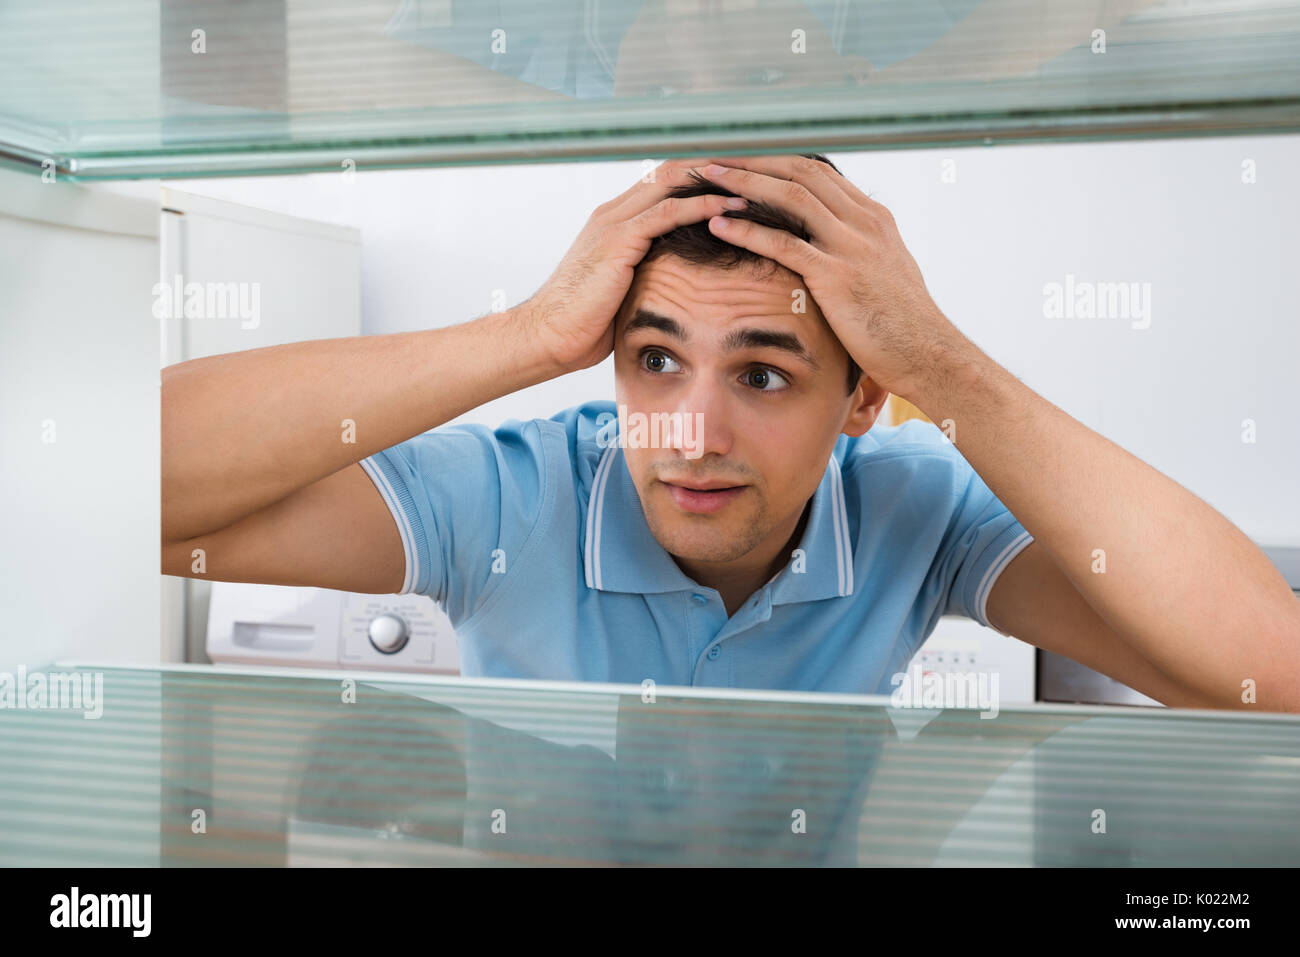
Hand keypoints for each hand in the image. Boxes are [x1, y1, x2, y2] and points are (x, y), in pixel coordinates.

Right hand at [523, 158, 745, 372]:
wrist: (548, 336)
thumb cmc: (584, 324)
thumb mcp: (622, 290)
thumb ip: (646, 274)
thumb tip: (678, 285)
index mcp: (614, 220)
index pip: (664, 181)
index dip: (702, 176)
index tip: (740, 180)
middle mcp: (613, 212)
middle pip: (672, 170)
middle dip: (715, 167)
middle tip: (755, 170)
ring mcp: (614, 223)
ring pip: (672, 182)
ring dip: (715, 180)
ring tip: (753, 182)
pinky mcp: (618, 241)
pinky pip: (667, 212)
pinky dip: (702, 205)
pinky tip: (731, 207)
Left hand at [694, 155, 964, 400]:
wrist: (928, 354)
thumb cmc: (902, 323)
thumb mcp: (885, 272)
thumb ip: (861, 250)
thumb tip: (835, 244)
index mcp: (873, 218)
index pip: (818, 172)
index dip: (776, 160)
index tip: (741, 157)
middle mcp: (864, 222)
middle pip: (801, 172)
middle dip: (754, 160)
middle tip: (714, 156)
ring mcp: (852, 246)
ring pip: (791, 197)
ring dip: (745, 183)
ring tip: (707, 177)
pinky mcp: (838, 276)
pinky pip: (785, 244)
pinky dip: (747, 230)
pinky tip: (718, 225)